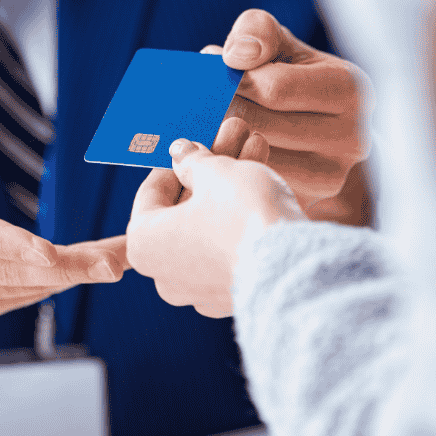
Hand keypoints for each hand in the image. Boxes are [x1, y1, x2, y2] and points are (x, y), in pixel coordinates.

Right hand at [0, 86, 125, 370]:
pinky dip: (53, 284)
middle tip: (120, 257)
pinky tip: (90, 269)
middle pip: (11, 268)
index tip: (52, 253)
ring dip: (75, 274)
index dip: (11, 244)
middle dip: (70, 265)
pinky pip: (18, 297)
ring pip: (23, 287)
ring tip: (122, 259)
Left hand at [127, 138, 303, 317]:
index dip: (176, 161)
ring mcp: (201, 292)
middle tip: (231, 136)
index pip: (152, 193)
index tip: (194, 143)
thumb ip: (193, 161)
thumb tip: (181, 154)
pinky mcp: (234, 299)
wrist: (293, 269)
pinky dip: (243, 220)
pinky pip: (231, 250)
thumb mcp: (214, 173)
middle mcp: (165, 276)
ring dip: (231, 188)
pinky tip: (266, 185)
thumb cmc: (242, 217)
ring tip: (256, 146)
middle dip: (211, 170)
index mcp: (142, 245)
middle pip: (185, 209)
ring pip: (211, 227)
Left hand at [202, 9, 370, 207]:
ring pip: (250, 159)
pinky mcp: (305, 202)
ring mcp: (329, 177)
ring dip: (216, 140)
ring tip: (205, 122)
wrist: (324, 130)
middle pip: (259, 126)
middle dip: (220, 109)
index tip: (213, 76)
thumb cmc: (297, 78)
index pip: (274, 88)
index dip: (234, 80)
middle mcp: (350, 139)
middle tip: (195, 101)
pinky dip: (224, 166)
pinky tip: (214, 150)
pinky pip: (249, 185)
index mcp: (350, 90)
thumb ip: (257, 31)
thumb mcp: (283, 44)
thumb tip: (235, 55)